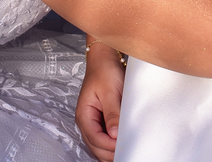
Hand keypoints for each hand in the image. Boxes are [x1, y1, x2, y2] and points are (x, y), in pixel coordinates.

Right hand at [76, 43, 125, 160]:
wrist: (105, 59)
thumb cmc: (104, 71)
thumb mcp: (110, 92)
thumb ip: (112, 114)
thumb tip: (114, 134)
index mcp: (84, 114)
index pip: (95, 138)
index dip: (109, 146)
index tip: (124, 146)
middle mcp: (86, 121)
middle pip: (96, 146)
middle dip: (110, 152)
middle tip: (128, 152)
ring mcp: (93, 121)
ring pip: (99, 145)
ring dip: (110, 150)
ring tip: (126, 150)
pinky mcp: (101, 120)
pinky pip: (104, 138)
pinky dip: (112, 143)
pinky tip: (122, 143)